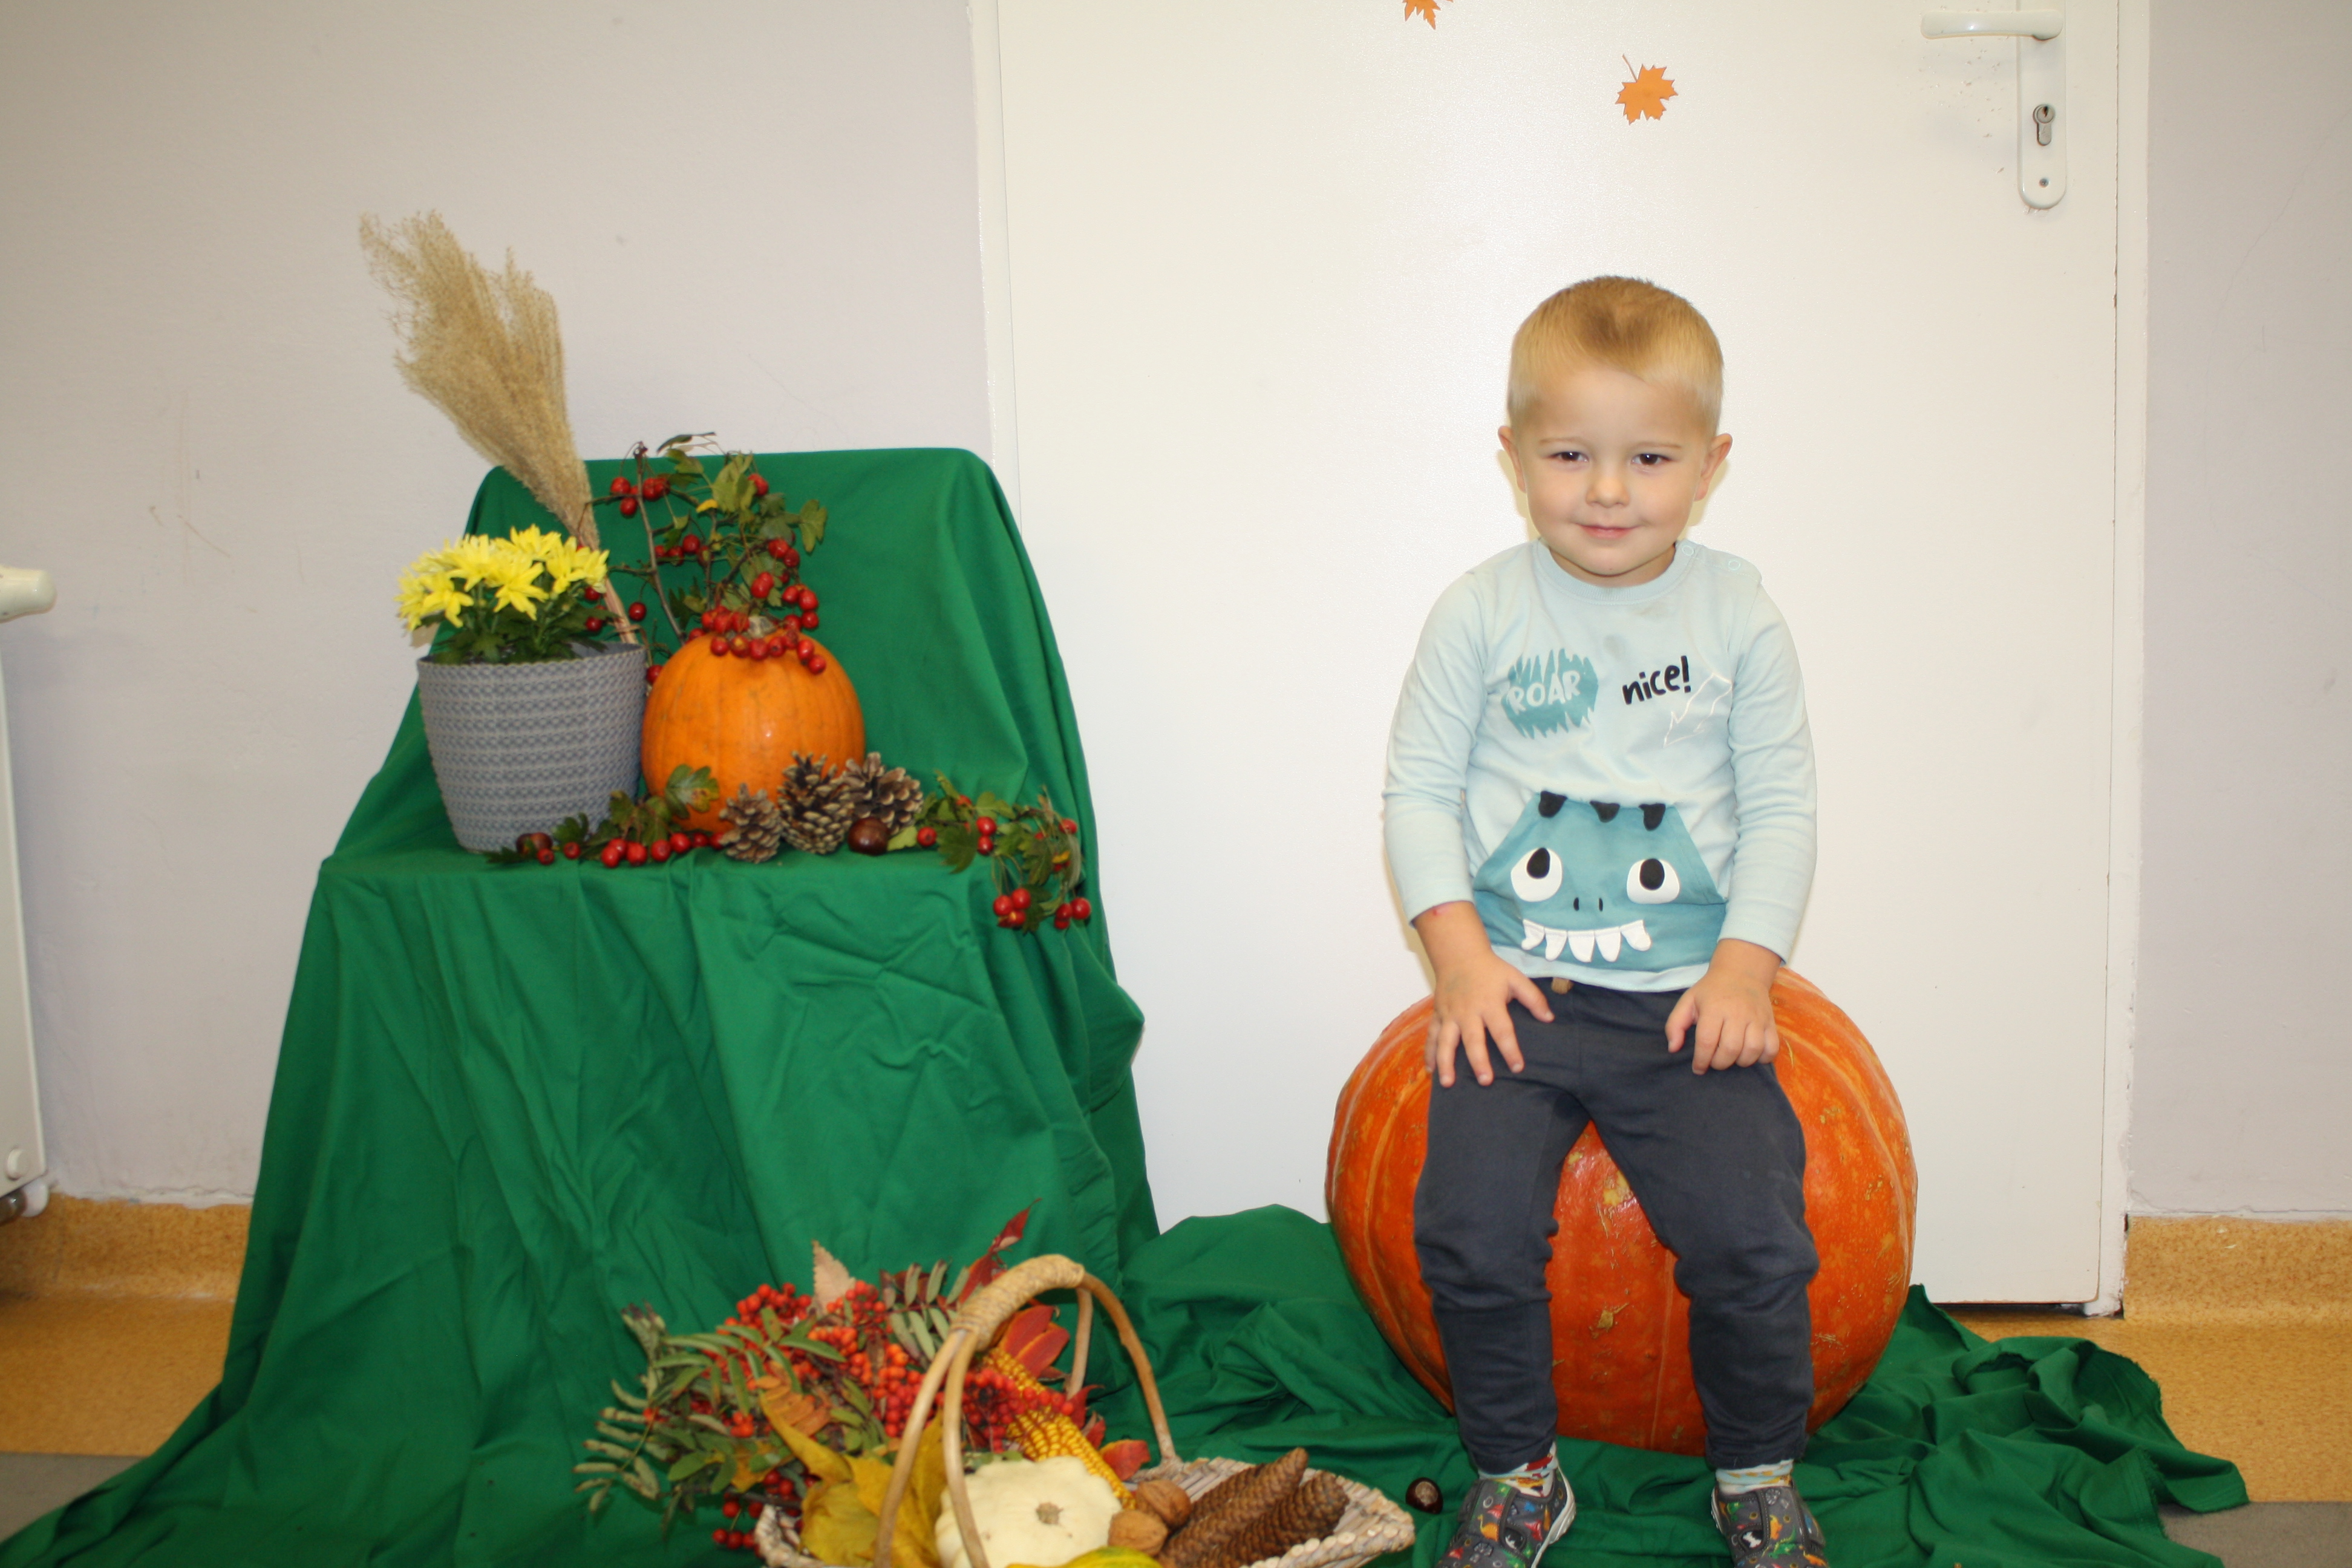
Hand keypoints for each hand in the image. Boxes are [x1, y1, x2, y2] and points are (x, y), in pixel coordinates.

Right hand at [1413, 902, 1554, 1087]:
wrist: (1458, 954)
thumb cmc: (1490, 969)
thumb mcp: (1516, 978)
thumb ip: (1533, 998)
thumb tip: (1549, 1018)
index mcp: (1489, 1003)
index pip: (1502, 1030)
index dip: (1510, 1049)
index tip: (1517, 1067)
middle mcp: (1468, 1011)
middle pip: (1473, 1039)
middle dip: (1478, 1061)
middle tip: (1485, 1081)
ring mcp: (1450, 1014)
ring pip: (1446, 1041)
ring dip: (1446, 1062)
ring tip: (1448, 1083)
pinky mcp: (1437, 1015)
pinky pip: (1431, 1036)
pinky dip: (1429, 1053)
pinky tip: (1431, 1071)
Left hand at [1665, 938, 1782, 1073]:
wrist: (1741, 973)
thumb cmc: (1711, 991)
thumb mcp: (1688, 1001)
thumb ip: (1675, 1025)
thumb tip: (1673, 1049)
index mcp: (1714, 1008)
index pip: (1707, 1041)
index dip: (1701, 1060)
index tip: (1698, 1068)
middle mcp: (1737, 1013)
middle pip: (1730, 1049)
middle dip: (1720, 1063)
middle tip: (1714, 1061)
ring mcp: (1757, 1018)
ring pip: (1752, 1051)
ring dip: (1740, 1062)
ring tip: (1731, 1058)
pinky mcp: (1770, 1023)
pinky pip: (1772, 1048)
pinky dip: (1763, 1058)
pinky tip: (1751, 1055)